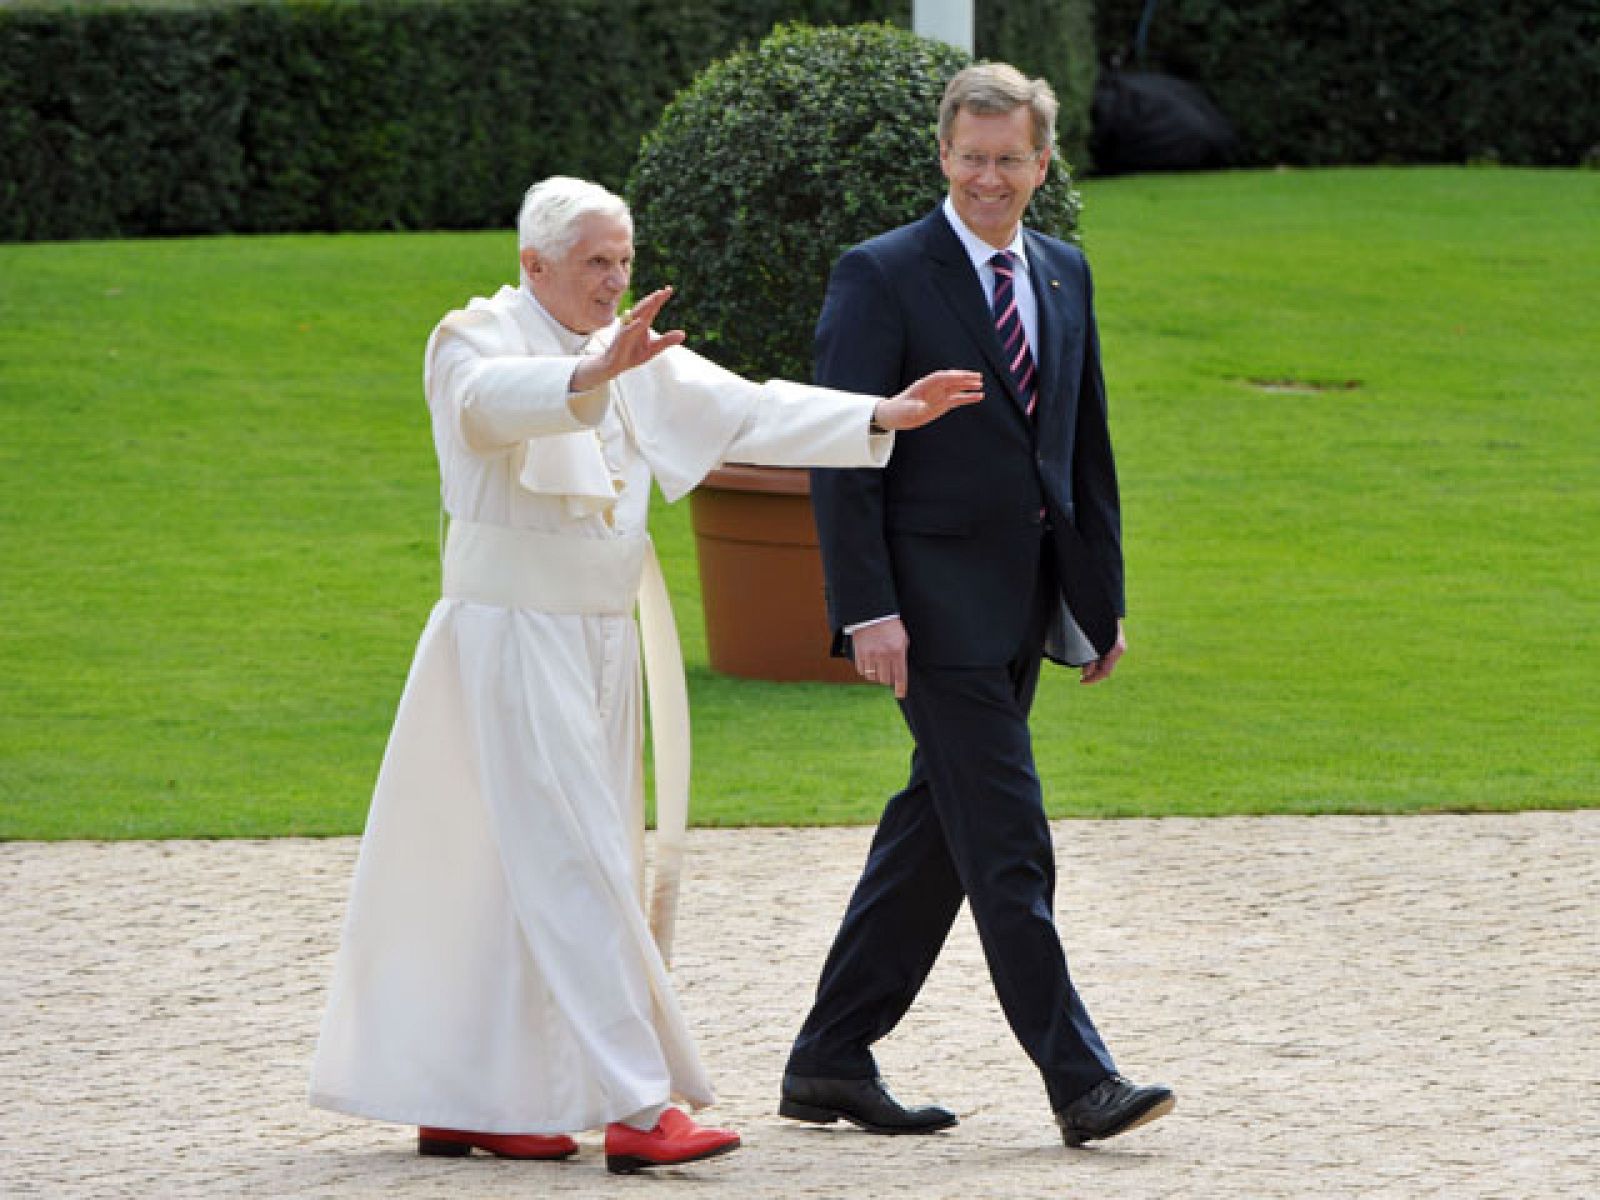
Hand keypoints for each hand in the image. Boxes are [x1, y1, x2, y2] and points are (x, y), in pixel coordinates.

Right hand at [570, 286, 685, 391]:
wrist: (615, 365)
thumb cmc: (633, 354)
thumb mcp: (653, 349)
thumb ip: (667, 341)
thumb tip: (683, 334)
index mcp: (643, 323)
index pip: (653, 308)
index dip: (660, 299)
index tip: (669, 289)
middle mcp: (634, 323)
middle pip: (644, 308)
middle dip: (653, 299)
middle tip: (663, 291)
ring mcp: (627, 329)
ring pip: (636, 316)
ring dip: (645, 307)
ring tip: (654, 299)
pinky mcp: (621, 339)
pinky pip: (628, 331)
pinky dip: (634, 326)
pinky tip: (641, 321)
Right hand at [851, 617, 909, 697]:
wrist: (872, 614)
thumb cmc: (890, 627)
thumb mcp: (902, 639)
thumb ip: (902, 656)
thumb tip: (900, 675)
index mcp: (897, 651)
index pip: (900, 676)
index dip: (901, 689)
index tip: (900, 695)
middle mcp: (883, 655)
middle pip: (886, 680)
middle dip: (889, 679)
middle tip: (889, 673)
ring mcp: (870, 655)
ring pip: (873, 677)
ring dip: (877, 675)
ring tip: (879, 666)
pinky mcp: (859, 654)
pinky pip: (863, 672)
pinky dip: (867, 671)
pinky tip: (870, 663)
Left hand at [871, 369, 983, 430]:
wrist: (897, 414)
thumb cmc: (900, 411)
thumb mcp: (906, 410)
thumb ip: (915, 408)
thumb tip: (922, 408)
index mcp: (924, 385)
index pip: (940, 378)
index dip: (952, 376)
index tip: (963, 376)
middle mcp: (934, 388)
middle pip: (951, 380)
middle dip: (963, 378)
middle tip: (977, 376)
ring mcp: (939, 395)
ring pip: (956, 388)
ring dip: (968, 385)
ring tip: (980, 384)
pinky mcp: (943, 403)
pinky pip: (958, 399)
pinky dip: (968, 397)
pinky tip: (979, 396)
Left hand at [1080, 620, 1125, 684]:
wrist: (1100, 603)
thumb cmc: (1094, 619)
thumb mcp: (1090, 640)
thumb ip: (1089, 657)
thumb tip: (1086, 672)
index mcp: (1116, 649)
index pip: (1105, 672)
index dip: (1093, 679)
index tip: (1081, 682)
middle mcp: (1118, 648)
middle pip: (1106, 668)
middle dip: (1093, 674)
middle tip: (1081, 676)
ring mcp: (1117, 645)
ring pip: (1106, 662)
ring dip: (1094, 666)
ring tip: (1083, 667)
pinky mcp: (1113, 641)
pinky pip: (1105, 655)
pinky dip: (1097, 659)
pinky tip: (1088, 657)